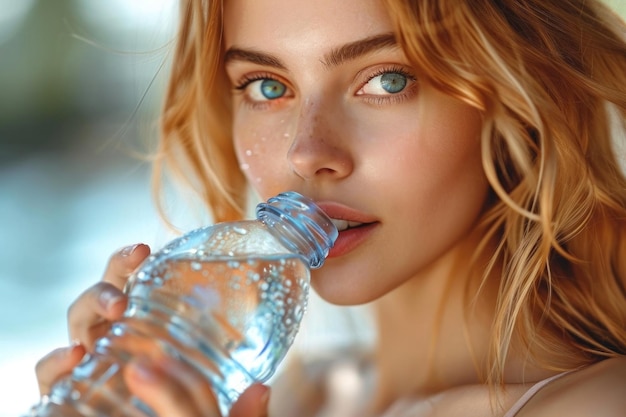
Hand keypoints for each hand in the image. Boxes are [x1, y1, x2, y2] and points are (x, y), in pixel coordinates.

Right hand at [34, 243, 270, 415]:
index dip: (134, 262)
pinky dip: (54, 361)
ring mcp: (91, 360)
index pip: (136, 284)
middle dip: (113, 275)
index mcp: (145, 328)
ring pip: (78, 322)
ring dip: (91, 305)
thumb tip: (263, 389)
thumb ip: (236, 403)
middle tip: (135, 271)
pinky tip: (73, 356)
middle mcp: (115, 337)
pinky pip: (50, 371)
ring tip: (117, 306)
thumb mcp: (211, 404)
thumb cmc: (178, 409)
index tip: (146, 248)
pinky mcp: (69, 387)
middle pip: (105, 293)